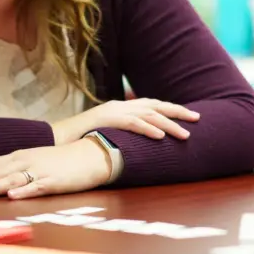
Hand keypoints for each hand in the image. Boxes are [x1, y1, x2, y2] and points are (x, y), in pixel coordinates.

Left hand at [0, 138, 111, 199]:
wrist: (90, 155)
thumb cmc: (61, 161)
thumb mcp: (35, 162)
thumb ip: (16, 170)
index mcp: (19, 157)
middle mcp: (25, 162)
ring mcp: (39, 171)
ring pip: (10, 179)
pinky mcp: (54, 181)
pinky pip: (37, 186)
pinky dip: (24, 190)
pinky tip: (13, 195)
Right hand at [50, 99, 199, 144]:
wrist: (55, 140)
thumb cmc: (80, 142)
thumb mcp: (105, 136)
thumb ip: (122, 137)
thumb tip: (139, 147)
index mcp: (120, 108)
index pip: (151, 105)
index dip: (171, 110)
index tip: (189, 116)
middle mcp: (119, 106)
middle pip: (155, 105)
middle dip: (178, 112)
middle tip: (198, 119)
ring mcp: (112, 111)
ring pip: (147, 115)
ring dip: (169, 124)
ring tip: (185, 134)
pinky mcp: (106, 120)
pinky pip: (131, 123)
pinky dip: (148, 129)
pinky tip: (161, 136)